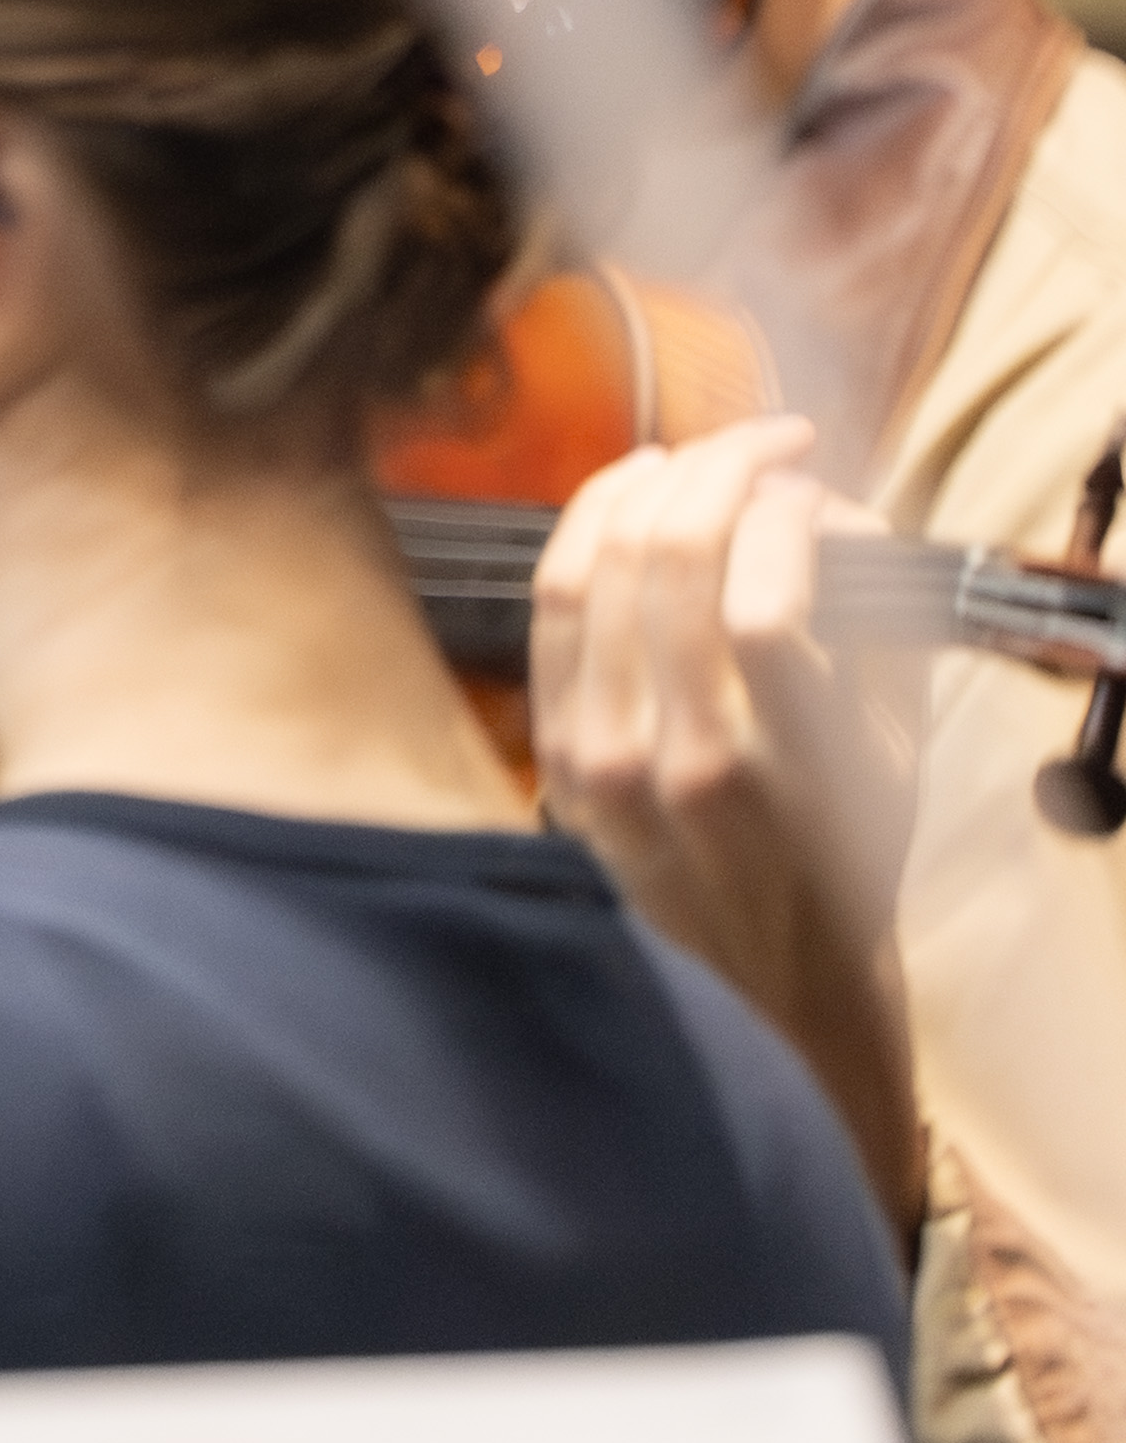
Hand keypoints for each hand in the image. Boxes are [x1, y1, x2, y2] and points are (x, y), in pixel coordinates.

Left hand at [533, 415, 923, 1230]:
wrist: (767, 999)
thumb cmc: (842, 876)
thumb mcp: (891, 766)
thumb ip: (874, 632)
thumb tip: (832, 510)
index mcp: (770, 773)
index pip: (758, 595)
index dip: (785, 511)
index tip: (812, 485)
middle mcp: (668, 762)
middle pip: (669, 559)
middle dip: (720, 469)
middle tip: (765, 443)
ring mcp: (596, 762)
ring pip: (596, 568)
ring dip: (649, 484)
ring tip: (698, 454)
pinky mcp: (555, 759)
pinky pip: (550, 610)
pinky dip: (583, 531)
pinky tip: (625, 494)